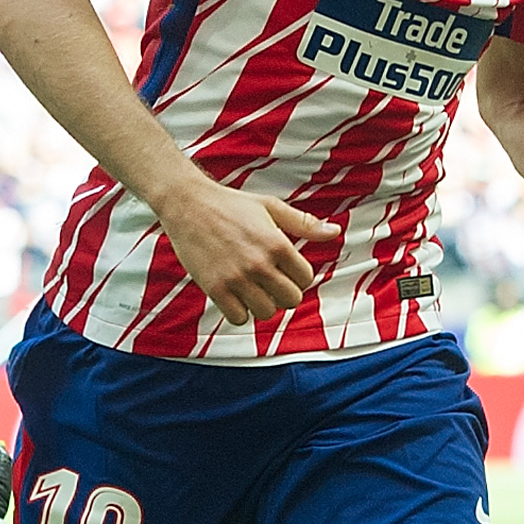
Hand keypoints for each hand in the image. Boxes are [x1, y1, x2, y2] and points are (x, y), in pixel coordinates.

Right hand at [157, 177, 340, 324]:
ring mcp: (237, 278)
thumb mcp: (271, 207)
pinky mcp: (215, 288)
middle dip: (284, 293)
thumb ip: (304, 223)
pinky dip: (240, 312)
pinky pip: (239, 318)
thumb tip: (336, 232)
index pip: (305, 279)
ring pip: (266, 312)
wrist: (188, 204)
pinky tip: (236, 296)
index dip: (298, 276)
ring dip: (263, 304)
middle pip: (290, 300)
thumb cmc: (232, 204)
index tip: (285, 270)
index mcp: (277, 243)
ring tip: (254, 289)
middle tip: (272, 283)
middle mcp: (259, 263)